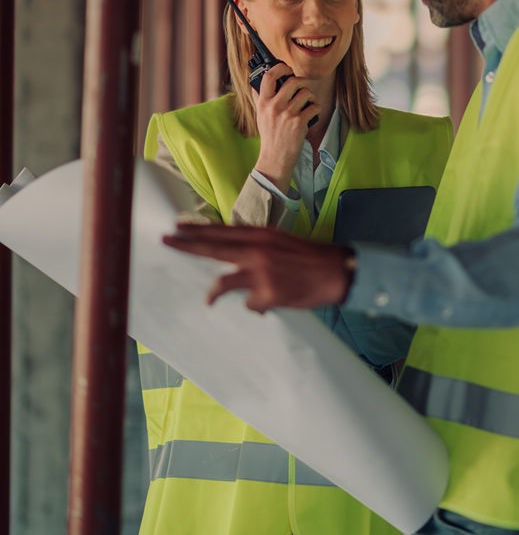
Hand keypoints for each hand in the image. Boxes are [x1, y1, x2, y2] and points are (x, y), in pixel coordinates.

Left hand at [162, 224, 356, 312]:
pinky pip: (248, 304)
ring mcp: (261, 272)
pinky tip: (266, 305)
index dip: (197, 230)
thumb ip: (254, 245)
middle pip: (213, 247)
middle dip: (187, 246)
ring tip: (209, 299)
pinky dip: (254, 306)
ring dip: (214, 293)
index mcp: (261, 235)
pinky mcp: (268, 293)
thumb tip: (230, 253)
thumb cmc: (308, 257)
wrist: (336, 270)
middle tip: (166, 242)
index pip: (221, 231)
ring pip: (223, 283)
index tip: (177, 228)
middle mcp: (257, 249)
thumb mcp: (279, 241)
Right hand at [251, 63, 320, 193]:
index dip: (280, 67)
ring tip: (308, 102)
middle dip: (303, 81)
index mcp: (263, 102)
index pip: (269, 76)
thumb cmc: (269, 136)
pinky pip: (314, 107)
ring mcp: (287, 114)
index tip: (287, 69)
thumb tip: (256, 82)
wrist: (275, 158)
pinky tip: (311, 114)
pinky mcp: (299, 123)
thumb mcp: (260, 115)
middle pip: (293, 81)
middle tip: (304, 86)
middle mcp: (274, 106)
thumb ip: (259, 98)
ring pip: (306, 93)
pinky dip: (316, 109)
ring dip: (311, 96)